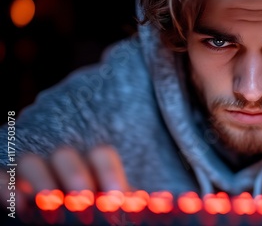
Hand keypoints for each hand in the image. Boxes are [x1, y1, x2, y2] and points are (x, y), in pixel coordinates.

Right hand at [0, 145, 129, 212]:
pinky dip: (6, 187)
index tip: (116, 201)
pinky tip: (19, 206)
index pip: (101, 154)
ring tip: (53, 208)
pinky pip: (2, 177)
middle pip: (66, 154)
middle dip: (76, 177)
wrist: (80, 216)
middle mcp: (62, 165)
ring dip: (42, 182)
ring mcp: (32, 174)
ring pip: (32, 161)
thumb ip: (121, 205)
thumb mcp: (111, 208)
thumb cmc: (98, 213)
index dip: (109, 173)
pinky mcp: (10, 185)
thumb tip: (138, 204)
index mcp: (92, 167)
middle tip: (85, 204)